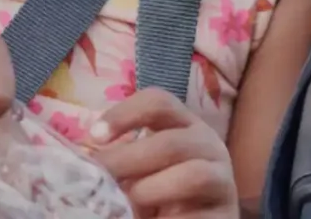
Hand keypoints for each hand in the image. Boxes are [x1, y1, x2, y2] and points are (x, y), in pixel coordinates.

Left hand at [88, 90, 239, 218]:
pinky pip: (198, 216)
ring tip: (129, 204)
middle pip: (171, 142)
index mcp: (184, 126)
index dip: (125, 113)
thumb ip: (118, 161)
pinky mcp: (227, 214)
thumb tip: (83, 158)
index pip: (159, 102)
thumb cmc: (159, 194)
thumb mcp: (138, 171)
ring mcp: (223, 181)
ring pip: (193, 175)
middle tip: (100, 176)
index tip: (94, 136)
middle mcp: (209, 146)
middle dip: (128, 160)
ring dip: (152, 190)